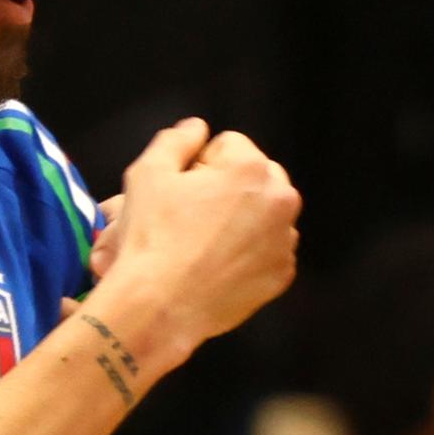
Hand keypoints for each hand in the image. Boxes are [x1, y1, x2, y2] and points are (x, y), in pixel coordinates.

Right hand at [86, 120, 299, 362]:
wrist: (159, 306)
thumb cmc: (151, 238)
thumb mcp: (148, 173)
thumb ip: (176, 139)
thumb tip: (197, 128)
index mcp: (251, 168)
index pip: (227, 145)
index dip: (198, 164)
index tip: (181, 190)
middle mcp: (280, 200)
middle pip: (254, 175)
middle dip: (228, 186)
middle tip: (192, 214)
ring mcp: (284, 240)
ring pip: (263, 212)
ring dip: (241, 217)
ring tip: (203, 240)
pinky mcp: (281, 273)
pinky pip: (267, 248)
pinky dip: (248, 251)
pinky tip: (217, 263)